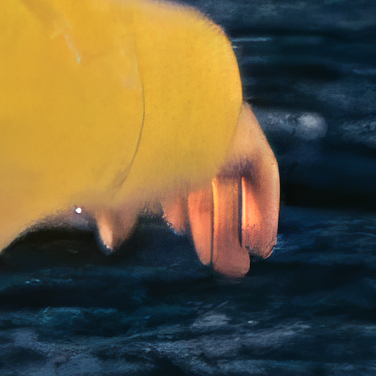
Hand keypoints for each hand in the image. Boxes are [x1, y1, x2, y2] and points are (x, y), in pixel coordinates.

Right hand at [90, 107, 281, 279]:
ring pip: (236, 188)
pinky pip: (263, 178)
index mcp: (168, 142)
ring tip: (239, 266)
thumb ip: (116, 214)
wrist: (157, 110)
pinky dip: (264, 211)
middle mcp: (199, 136)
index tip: (181, 232)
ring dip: (239, 227)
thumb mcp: (119, 186)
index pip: (181, 179)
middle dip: (216, 230)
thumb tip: (112, 243)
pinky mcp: (249, 137)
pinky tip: (259, 245)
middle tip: (221, 266)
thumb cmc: (127, 146)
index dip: (184, 209)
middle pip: (212, 190)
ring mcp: (225, 134)